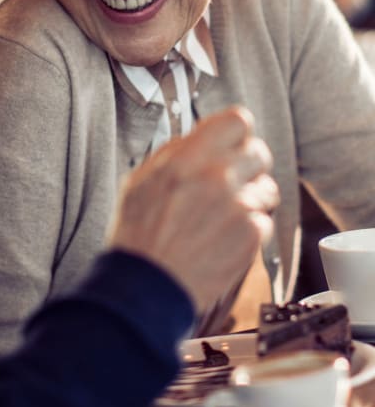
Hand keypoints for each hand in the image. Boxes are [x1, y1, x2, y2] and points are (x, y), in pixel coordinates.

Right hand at [107, 106, 276, 312]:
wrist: (147, 286)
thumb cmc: (139, 235)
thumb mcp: (142, 178)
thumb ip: (177, 153)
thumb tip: (201, 138)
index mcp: (188, 157)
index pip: (238, 120)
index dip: (236, 134)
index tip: (232, 144)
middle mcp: (218, 176)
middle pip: (259, 152)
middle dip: (248, 167)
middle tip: (231, 183)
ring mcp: (238, 206)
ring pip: (266, 189)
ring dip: (250, 200)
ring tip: (224, 218)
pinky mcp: (251, 235)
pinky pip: (265, 221)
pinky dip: (249, 231)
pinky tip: (224, 239)